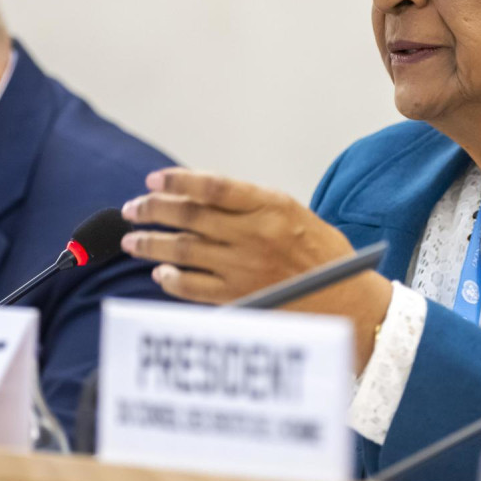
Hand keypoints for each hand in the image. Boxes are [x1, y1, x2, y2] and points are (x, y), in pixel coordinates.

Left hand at [120, 167, 394, 369]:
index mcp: (270, 206)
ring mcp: (245, 268)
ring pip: (184, 251)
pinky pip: (193, 288)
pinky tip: (160, 274)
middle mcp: (254, 235)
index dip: (177, 181)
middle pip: (190, 216)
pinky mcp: (241, 298)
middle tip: (132, 209)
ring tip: (133, 240)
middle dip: (153, 210)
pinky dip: (171, 280)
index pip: (212, 186)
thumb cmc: (321, 254)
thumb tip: (197, 197)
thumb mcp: (292, 212)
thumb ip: (249, 204)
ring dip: (152, 244)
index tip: (154, 179)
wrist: (348, 301)